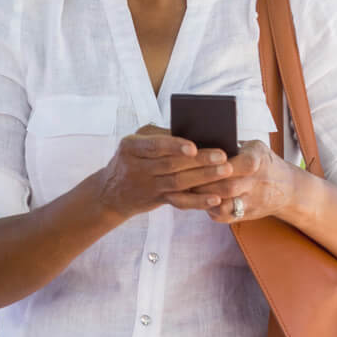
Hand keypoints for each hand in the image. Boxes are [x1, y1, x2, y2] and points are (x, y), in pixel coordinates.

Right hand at [96, 124, 232, 218]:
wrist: (111, 192)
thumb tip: (196, 134)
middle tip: (223, 156)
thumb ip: (160, 137)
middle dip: (199, 161)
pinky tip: (215, 198)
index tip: (194, 146)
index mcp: (130, 146)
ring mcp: (146, 186)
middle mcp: (137, 167)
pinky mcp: (157, 200)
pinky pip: (180, 202)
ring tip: (226, 171)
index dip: (174, 146)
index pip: (154, 146)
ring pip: (178, 183)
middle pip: (171, 165)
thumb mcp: (136, 142)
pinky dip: (198, 201)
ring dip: (204, 178)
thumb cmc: (132, 158)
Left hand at [171, 139, 298, 222]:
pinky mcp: (247, 214)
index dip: (219, 163)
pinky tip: (197, 201)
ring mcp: (252, 201)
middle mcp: (257, 183)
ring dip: (201, 198)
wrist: (287, 188)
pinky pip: (225, 216)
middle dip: (202, 182)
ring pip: (223, 204)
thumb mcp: (255, 147)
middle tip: (179, 176)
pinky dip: (209, 209)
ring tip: (183, 189)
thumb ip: (233, 145)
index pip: (241, 163)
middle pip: (227, 186)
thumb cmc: (263, 161)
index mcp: (258, 161)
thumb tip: (199, 140)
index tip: (197, 157)